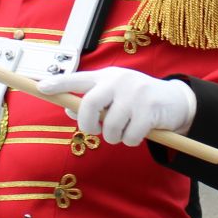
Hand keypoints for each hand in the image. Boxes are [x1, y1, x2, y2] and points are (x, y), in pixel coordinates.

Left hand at [35, 68, 196, 148]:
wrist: (175, 101)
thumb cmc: (138, 99)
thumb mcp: (115, 95)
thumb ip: (93, 101)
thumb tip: (70, 112)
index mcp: (106, 76)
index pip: (78, 78)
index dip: (59, 84)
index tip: (41, 88)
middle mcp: (118, 81)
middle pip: (89, 105)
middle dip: (88, 125)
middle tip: (95, 131)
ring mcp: (134, 94)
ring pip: (110, 127)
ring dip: (115, 137)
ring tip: (124, 130)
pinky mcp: (149, 110)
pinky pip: (129, 137)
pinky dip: (131, 140)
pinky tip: (140, 131)